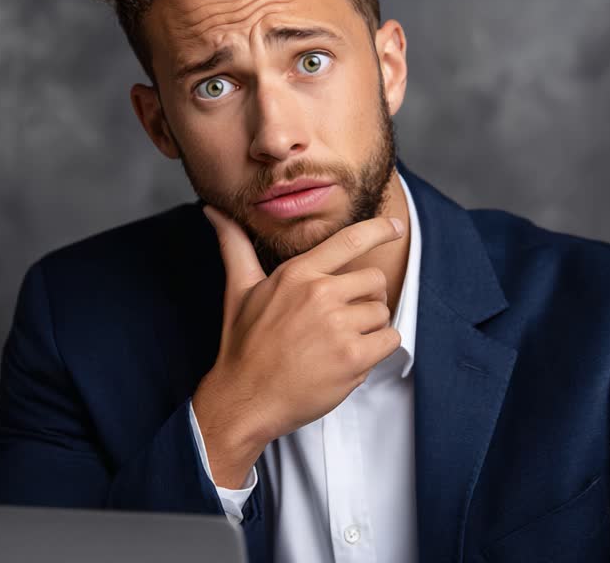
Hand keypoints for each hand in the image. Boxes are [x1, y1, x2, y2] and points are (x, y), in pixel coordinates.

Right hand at [191, 205, 404, 487]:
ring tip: (337, 344)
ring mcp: (338, 327)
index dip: (379, 230)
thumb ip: (235, 246)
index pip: (350, 240)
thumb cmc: (243, 345)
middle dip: (366, 299)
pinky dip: (376, 351)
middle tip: (342, 319)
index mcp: (297, 274)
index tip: (396, 227)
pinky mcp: (352, 358)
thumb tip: (213, 211)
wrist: (245, 399)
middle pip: (375, 281)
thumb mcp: (239, 289)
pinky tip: (348, 359)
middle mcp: (320, 294)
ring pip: (382, 314)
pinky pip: (389, 341)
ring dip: (369, 329)